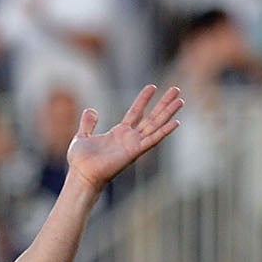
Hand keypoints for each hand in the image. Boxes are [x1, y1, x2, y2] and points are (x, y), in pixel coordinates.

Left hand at [64, 84, 183, 189]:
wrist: (81, 174)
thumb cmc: (81, 161)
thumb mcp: (83, 136)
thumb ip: (88, 123)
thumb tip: (91, 110)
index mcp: (119, 133)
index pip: (135, 112)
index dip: (143, 99)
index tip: (152, 87)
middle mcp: (130, 138)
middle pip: (152, 117)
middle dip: (164, 103)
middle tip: (176, 90)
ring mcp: (134, 145)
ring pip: (156, 125)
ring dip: (169, 113)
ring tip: (180, 100)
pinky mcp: (135, 152)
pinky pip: (153, 140)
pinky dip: (164, 132)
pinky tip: (176, 122)